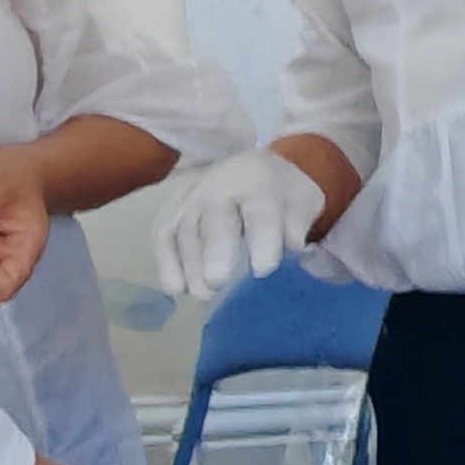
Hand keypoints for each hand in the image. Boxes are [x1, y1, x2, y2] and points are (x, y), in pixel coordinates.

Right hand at [155, 147, 327, 296]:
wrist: (252, 169)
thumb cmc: (280, 194)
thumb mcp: (302, 202)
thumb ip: (297, 227)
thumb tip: (293, 256)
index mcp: (258, 181)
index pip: (261, 211)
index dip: (263, 240)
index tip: (264, 270)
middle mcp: (218, 187)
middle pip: (214, 220)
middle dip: (216, 252)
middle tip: (219, 282)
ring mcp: (189, 200)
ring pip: (184, 232)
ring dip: (191, 266)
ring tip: (205, 295)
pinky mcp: (169, 214)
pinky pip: (162, 238)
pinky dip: (166, 264)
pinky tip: (177, 289)